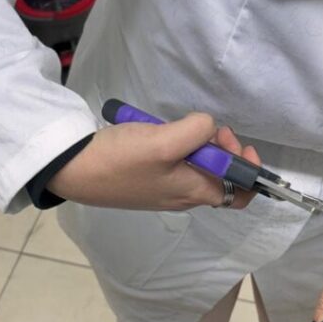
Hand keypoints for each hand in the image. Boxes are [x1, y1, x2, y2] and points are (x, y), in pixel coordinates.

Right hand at [47, 113, 261, 210]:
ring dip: (196, 143)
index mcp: (194, 193)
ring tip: (179, 126)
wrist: (73, 170)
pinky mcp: (145, 178)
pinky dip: (175, 144)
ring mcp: (162, 187)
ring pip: (196, 165)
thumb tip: (208, 128)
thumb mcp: (165, 141)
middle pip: (219, 175)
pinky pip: (174, 161)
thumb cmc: (121, 161)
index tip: (240, 144)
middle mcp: (182, 195)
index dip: (249, 171)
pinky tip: (160, 131)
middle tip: (206, 127)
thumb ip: (197, 131)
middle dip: (221, 148)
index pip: (240, 195)